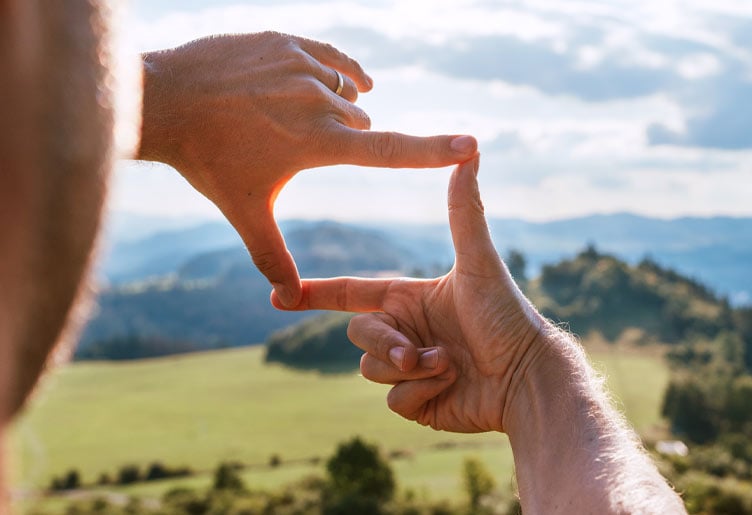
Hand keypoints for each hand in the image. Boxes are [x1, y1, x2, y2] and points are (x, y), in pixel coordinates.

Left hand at [137, 32, 477, 306]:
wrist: (166, 101)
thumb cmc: (207, 161)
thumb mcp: (245, 210)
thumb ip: (272, 255)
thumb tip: (288, 298)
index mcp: (319, 142)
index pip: (389, 149)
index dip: (434, 150)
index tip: (471, 143)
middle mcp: (321, 99)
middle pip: (361, 122)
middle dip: (347, 137)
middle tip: (304, 146)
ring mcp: (304, 65)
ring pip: (346, 89)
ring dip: (337, 105)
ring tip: (298, 117)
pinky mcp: (289, 41)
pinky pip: (333, 56)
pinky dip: (338, 71)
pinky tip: (339, 78)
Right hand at [272, 156, 544, 431]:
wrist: (528, 377)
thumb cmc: (507, 316)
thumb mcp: (479, 262)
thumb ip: (464, 211)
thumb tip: (470, 153)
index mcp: (407, 299)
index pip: (352, 294)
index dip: (315, 294)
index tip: (280, 296)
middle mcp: (404, 331)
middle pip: (358, 336)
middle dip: (386, 344)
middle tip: (416, 352)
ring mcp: (408, 369)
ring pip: (370, 369)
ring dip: (408, 369)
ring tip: (447, 363)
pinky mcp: (417, 402)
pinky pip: (392, 401)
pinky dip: (420, 394)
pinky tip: (452, 386)